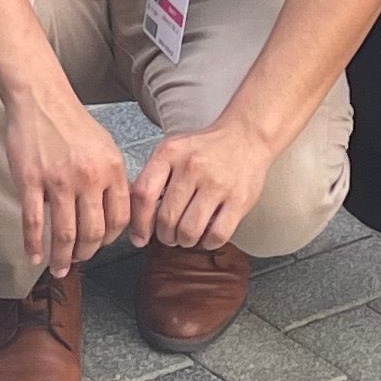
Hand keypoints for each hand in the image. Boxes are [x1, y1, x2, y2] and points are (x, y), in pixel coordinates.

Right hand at [0, 86, 135, 275]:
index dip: (111, 240)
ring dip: (62, 258)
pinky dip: (34, 244)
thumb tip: (117, 213)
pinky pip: (34, 222)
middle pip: (93, 232)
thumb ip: (112, 179)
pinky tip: (34, 256)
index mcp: (111, 169)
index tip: (101, 247)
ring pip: (64, 233)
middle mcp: (89, 177)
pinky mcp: (30, 180)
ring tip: (59, 268)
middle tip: (79, 261)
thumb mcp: (105, 147)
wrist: (41, 98)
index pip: (119, 219)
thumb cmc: (72, 123)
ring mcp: (58, 180)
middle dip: (86, 254)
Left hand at [133, 114, 279, 249]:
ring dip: (184, 241)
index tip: (139, 238)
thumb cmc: (204, 149)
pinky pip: (217, 235)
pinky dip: (208, 243)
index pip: (144, 194)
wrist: (245, 137)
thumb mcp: (172, 150)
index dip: (139, 223)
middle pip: (166, 218)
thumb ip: (152, 178)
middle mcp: (192, 167)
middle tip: (169, 236)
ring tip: (187, 236)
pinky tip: (207, 236)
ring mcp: (217, 184)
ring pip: (189, 231)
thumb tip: (136, 218)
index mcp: (170, 153)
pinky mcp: (239, 199)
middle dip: (165, 236)